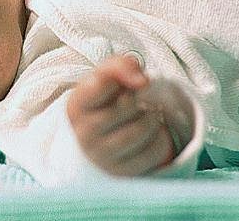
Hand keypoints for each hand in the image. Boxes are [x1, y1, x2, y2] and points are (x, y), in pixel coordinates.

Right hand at [67, 56, 174, 175]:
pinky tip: (150, 136)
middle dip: (138, 98)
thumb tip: (142, 79)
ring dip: (153, 117)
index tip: (129, 79)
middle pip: (127, 104)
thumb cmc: (107, 102)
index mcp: (76, 107)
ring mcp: (103, 158)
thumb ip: (120, 66)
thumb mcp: (107, 77)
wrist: (105, 138)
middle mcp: (84, 135)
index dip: (123, 75)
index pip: (104, 82)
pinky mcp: (124, 173)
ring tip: (145, 116)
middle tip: (135, 101)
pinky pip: (157, 150)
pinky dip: (162, 137)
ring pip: (144, 128)